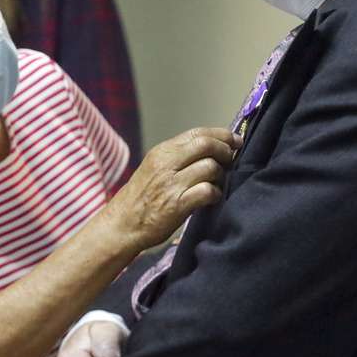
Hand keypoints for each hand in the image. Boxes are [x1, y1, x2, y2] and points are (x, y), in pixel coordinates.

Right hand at [106, 127, 239, 249]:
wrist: (122, 224)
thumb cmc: (141, 197)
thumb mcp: (154, 168)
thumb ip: (178, 157)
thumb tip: (210, 148)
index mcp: (162, 152)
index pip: (197, 133)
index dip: (221, 134)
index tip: (234, 140)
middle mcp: (166, 163)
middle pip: (206, 145)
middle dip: (225, 151)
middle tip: (231, 160)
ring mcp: (172, 184)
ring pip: (210, 167)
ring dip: (221, 175)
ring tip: (218, 183)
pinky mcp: (177, 204)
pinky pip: (207, 191)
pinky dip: (216, 193)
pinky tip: (212, 198)